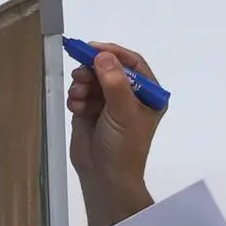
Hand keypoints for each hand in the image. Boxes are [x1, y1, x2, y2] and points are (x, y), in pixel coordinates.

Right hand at [66, 42, 165, 187]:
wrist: (105, 177)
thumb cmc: (123, 145)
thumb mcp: (123, 111)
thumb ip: (115, 81)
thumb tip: (103, 55)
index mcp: (149, 95)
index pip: (133, 63)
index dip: (114, 53)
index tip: (93, 48)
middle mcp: (130, 96)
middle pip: (109, 68)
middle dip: (92, 70)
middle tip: (80, 75)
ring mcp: (110, 103)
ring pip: (92, 79)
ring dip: (82, 85)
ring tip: (78, 97)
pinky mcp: (91, 111)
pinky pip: (81, 93)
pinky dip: (77, 98)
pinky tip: (76, 108)